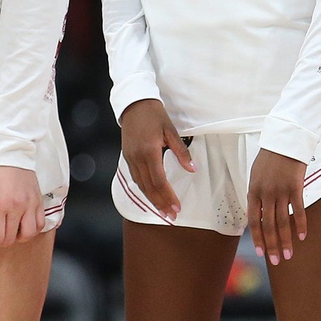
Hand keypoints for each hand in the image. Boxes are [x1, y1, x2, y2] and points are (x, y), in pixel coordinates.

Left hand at [0, 164, 45, 249]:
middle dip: (4, 241)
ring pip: (30, 233)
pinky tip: (25, 224)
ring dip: (21, 236)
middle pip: (13, 237)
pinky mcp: (38, 200)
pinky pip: (40, 222)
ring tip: (14, 231)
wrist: (9, 153)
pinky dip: (33, 228)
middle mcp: (16, 207)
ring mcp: (30, 204)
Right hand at [120, 98, 193, 220]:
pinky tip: (151, 196)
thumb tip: (192, 169)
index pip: (159, 181)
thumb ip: (181, 152)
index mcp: (149, 151)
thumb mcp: (172, 131)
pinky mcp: (127, 157)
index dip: (168, 196)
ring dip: (152, 200)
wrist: (134, 103)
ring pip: (141, 185)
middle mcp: (137, 158)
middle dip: (161, 203)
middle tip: (171, 217)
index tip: (177, 207)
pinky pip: (136, 178)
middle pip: (149, 187)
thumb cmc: (155, 115)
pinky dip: (144, 190)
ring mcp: (130, 158)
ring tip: (163, 211)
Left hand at [247, 149, 306, 264]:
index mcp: (253, 191)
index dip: (258, 238)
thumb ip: (257, 195)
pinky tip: (302, 237)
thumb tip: (259, 215)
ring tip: (288, 256)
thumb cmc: (270, 157)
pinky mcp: (295, 187)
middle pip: (268, 226)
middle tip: (275, 261)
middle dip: (272, 246)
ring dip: (285, 241)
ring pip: (283, 222)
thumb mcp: (256, 175)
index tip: (261, 252)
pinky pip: (298, 210)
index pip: (254, 221)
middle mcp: (265, 193)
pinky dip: (300, 225)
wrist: (285, 140)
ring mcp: (281, 191)